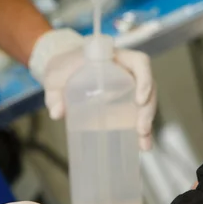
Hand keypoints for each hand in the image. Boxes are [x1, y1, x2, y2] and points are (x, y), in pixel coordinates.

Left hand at [29, 29, 156, 150]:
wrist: (62, 70)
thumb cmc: (62, 69)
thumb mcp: (54, 78)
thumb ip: (54, 93)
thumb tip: (57, 112)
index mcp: (113, 59)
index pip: (139, 62)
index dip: (145, 79)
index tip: (139, 99)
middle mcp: (126, 71)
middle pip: (148, 86)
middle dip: (148, 109)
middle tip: (141, 128)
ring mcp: (127, 88)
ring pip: (146, 102)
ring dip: (147, 122)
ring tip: (143, 142)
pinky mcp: (123, 103)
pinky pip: (137, 114)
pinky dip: (141, 130)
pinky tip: (142, 145)